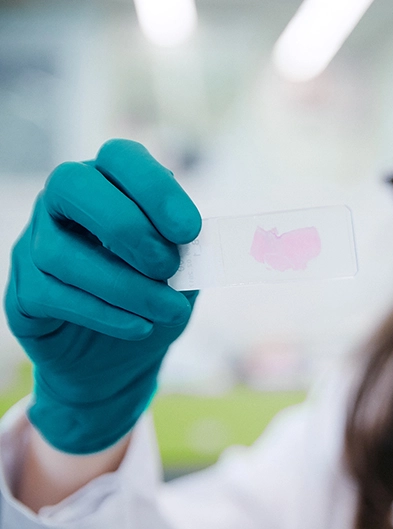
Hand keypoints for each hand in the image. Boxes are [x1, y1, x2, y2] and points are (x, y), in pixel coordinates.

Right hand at [4, 139, 200, 453]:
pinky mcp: (23, 293)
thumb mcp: (186, 271)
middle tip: (169, 267)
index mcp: (111, 183)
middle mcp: (63, 204)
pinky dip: (104, 313)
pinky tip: (140, 326)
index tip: (190, 230)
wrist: (122, 360)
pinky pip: (53, 295)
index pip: (120, 156)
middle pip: (72, 185)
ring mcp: (35, 244)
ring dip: (124, 285)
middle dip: (126, 227)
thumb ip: (190, 249)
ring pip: (62, 251)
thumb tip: (205, 240)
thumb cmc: (157, 298)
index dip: (154, 188)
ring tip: (169, 310)